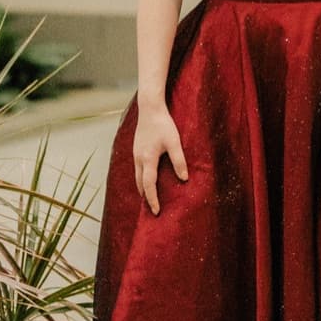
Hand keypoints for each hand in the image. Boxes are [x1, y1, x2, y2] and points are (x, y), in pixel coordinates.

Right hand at [134, 100, 188, 215]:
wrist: (150, 108)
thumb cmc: (163, 124)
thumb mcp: (174, 142)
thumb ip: (179, 160)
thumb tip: (184, 179)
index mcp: (147, 159)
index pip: (149, 185)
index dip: (153, 199)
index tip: (156, 211)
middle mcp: (138, 159)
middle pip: (140, 183)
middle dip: (146, 197)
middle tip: (152, 209)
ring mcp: (136, 153)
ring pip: (137, 176)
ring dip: (143, 187)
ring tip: (150, 197)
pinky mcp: (136, 149)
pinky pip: (138, 168)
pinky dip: (142, 178)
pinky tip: (148, 178)